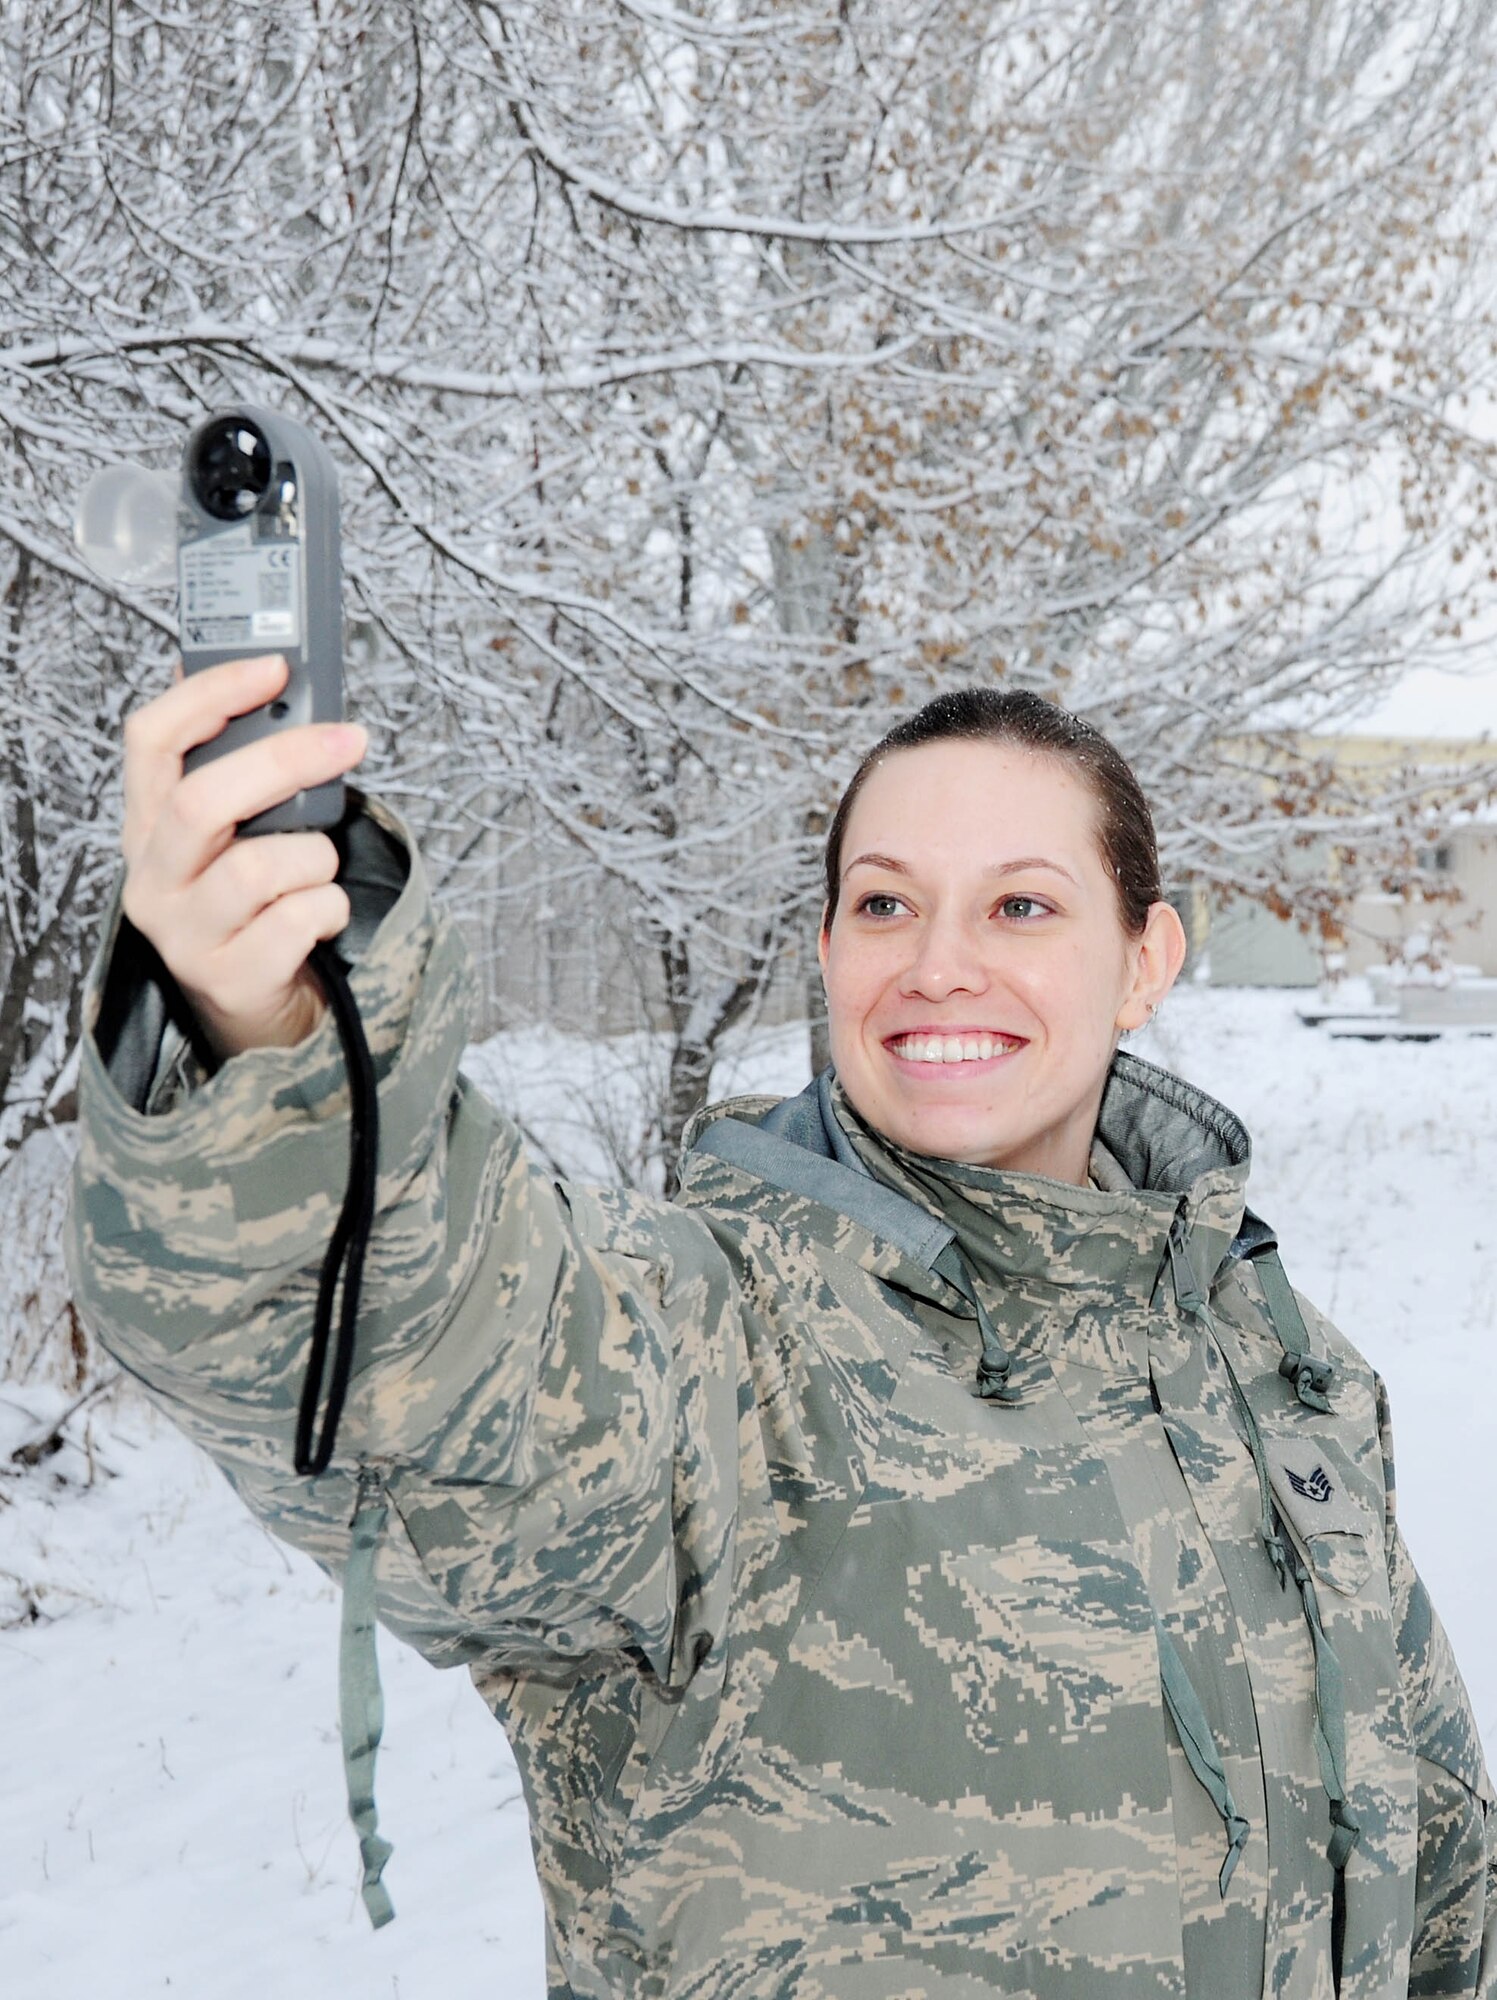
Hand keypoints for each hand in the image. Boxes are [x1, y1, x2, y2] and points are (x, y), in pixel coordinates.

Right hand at [120, 654, 368, 1061]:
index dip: (210, 695)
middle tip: (348, 741)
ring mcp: (184, 933)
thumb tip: (286, 687)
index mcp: (149, 826)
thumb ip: (248, 776)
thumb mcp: (239, 834)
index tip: (273, 667)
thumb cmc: (260, 908)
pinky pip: (299, 918)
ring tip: (320, 870)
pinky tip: (323, 916)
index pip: (150, 740)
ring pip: (259, 866)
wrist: (262, 1011)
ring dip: (315, 856)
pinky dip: (330, 908)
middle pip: (203, 799)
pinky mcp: (228, 977)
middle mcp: (153, 879)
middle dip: (286, 760)